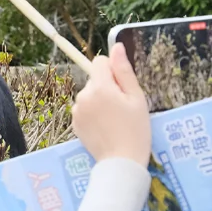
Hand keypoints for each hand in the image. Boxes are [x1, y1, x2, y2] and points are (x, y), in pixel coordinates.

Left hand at [71, 42, 151, 165]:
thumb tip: (117, 47)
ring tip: (114, 120)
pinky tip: (105, 127)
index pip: (100, 61)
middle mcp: (83, 95)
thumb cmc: (135, 130)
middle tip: (122, 108)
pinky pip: (84, 109)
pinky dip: (93, 114)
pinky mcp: (74, 123)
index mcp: (100, 86)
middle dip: (107, 87)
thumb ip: (124, 71)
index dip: (113, 71)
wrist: (122, 163)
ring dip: (99, 101)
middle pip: (95, 79)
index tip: (123, 88)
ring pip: (89, 94)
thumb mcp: (136, 98)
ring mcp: (77, 110)